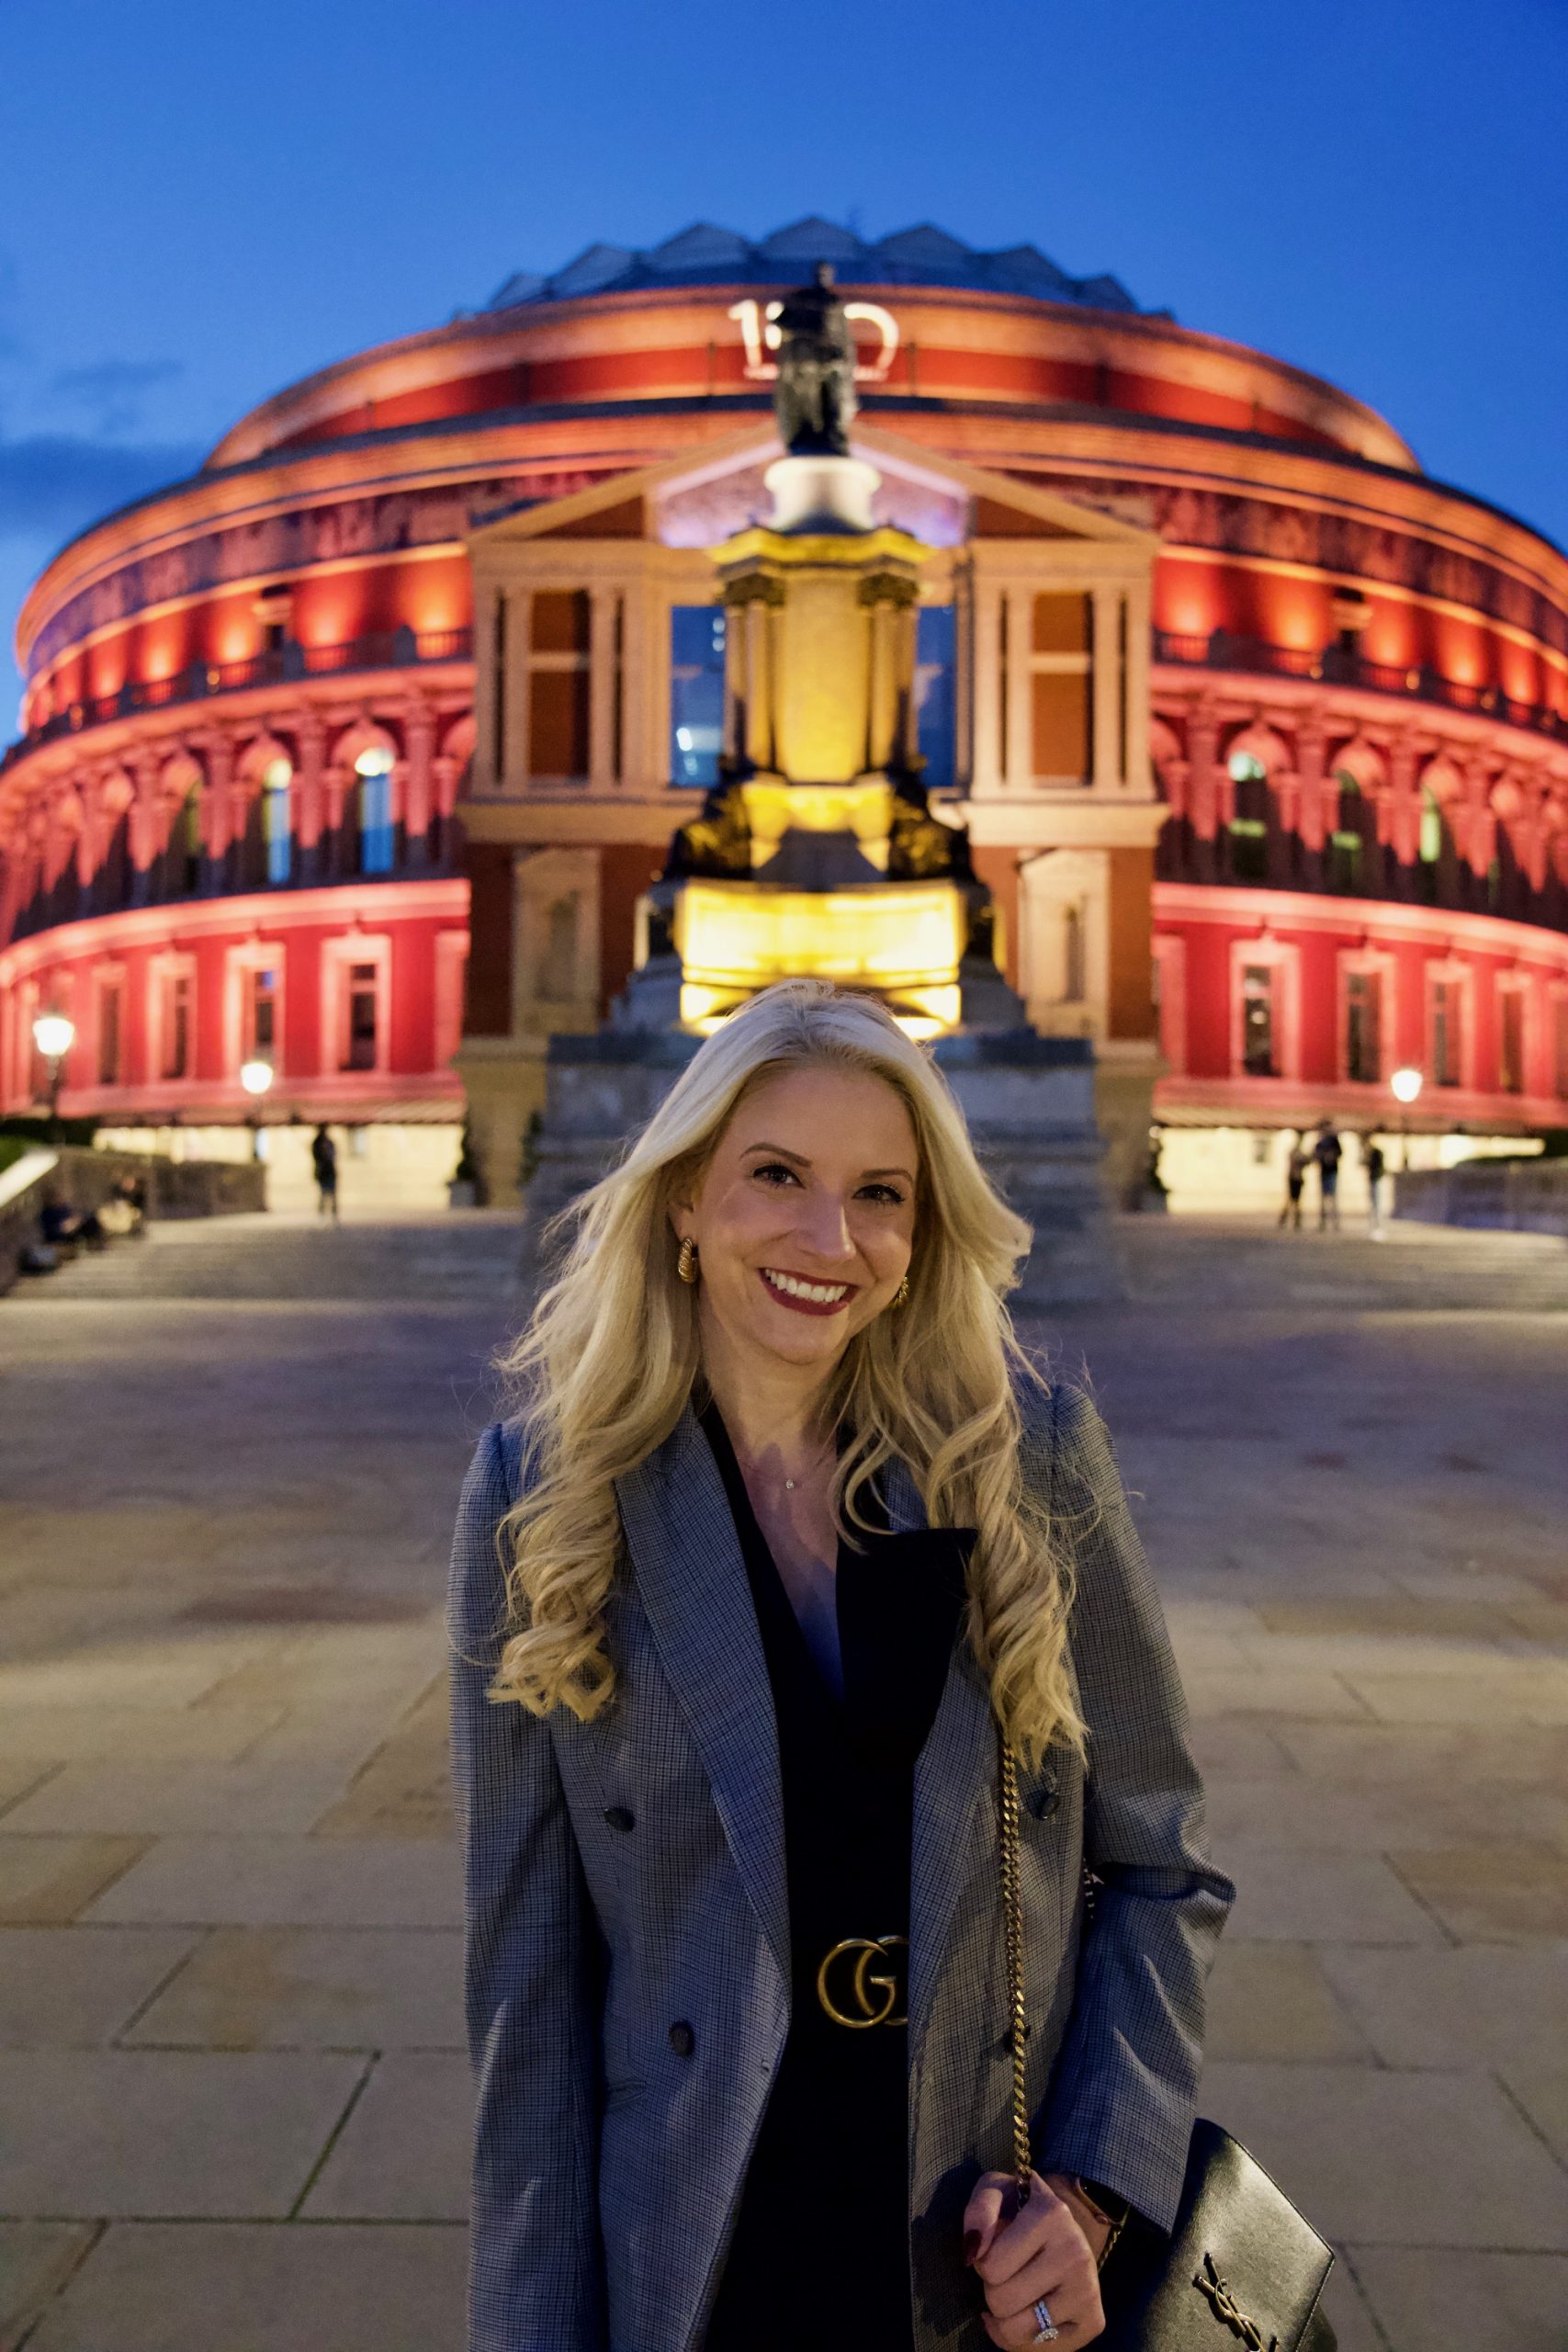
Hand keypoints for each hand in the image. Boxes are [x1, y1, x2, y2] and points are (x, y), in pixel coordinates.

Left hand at [962, 2170, 1105, 2347]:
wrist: (1063, 2228)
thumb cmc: (1020, 2210)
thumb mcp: (995, 2193)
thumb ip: (978, 2212)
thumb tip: (972, 2250)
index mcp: (1051, 2213)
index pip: (990, 2266)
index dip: (983, 2262)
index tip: (997, 2248)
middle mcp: (1075, 2251)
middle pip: (1001, 2301)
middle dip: (994, 2289)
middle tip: (1009, 2271)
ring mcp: (1088, 2289)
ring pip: (1018, 2330)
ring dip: (1006, 2317)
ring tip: (1018, 2292)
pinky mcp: (1094, 2321)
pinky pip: (1041, 2350)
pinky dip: (1024, 2338)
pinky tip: (1030, 2313)